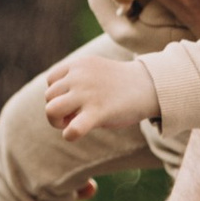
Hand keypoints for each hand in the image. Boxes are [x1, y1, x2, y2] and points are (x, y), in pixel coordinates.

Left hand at [43, 55, 158, 153]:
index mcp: (79, 65)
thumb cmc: (120, 84)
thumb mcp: (95, 72)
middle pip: (49, 97)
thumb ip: (74, 82)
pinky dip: (69, 135)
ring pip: (51, 110)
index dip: (58, 95)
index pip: (51, 81)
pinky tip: (75, 134)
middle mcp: (79, 77)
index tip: (73, 102)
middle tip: (74, 116)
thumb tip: (56, 110)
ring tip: (71, 124)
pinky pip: (72, 129)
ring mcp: (87, 94)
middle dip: (57, 110)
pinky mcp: (98, 112)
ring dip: (57, 122)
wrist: (150, 86)